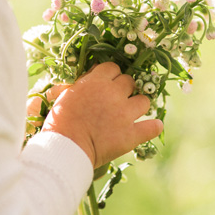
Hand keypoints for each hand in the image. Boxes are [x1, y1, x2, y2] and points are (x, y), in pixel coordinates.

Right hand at [45, 61, 162, 166]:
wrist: (66, 147)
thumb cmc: (60, 120)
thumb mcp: (67, 93)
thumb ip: (83, 82)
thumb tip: (92, 74)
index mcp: (97, 81)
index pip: (113, 68)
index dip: (110, 76)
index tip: (107, 84)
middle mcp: (114, 93)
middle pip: (129, 81)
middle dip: (124, 89)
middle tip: (116, 100)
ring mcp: (125, 113)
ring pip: (144, 100)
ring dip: (138, 105)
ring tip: (131, 113)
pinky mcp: (130, 134)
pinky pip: (151, 127)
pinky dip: (153, 127)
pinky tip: (154, 126)